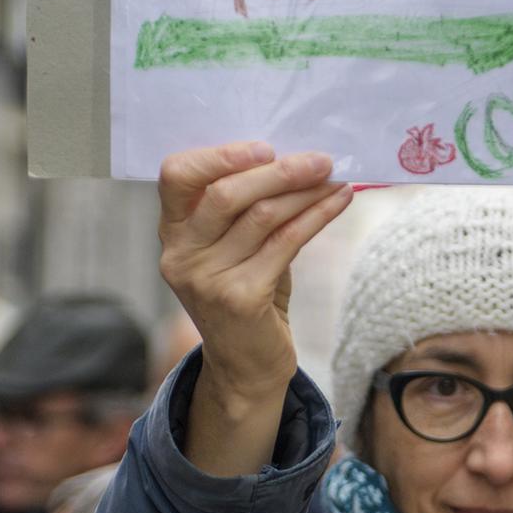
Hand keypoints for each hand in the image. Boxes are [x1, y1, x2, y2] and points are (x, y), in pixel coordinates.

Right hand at [156, 144, 351, 475]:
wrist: (245, 367)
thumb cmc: (245, 294)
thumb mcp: (232, 249)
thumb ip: (244, 208)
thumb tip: (294, 157)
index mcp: (172, 233)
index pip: (176, 175)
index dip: (219, 155)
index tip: (265, 146)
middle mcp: (181, 254)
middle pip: (226, 193)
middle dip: (278, 170)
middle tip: (319, 158)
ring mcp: (207, 279)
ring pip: (262, 215)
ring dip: (305, 191)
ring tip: (334, 176)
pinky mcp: (241, 298)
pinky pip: (287, 242)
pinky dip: (318, 216)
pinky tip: (340, 200)